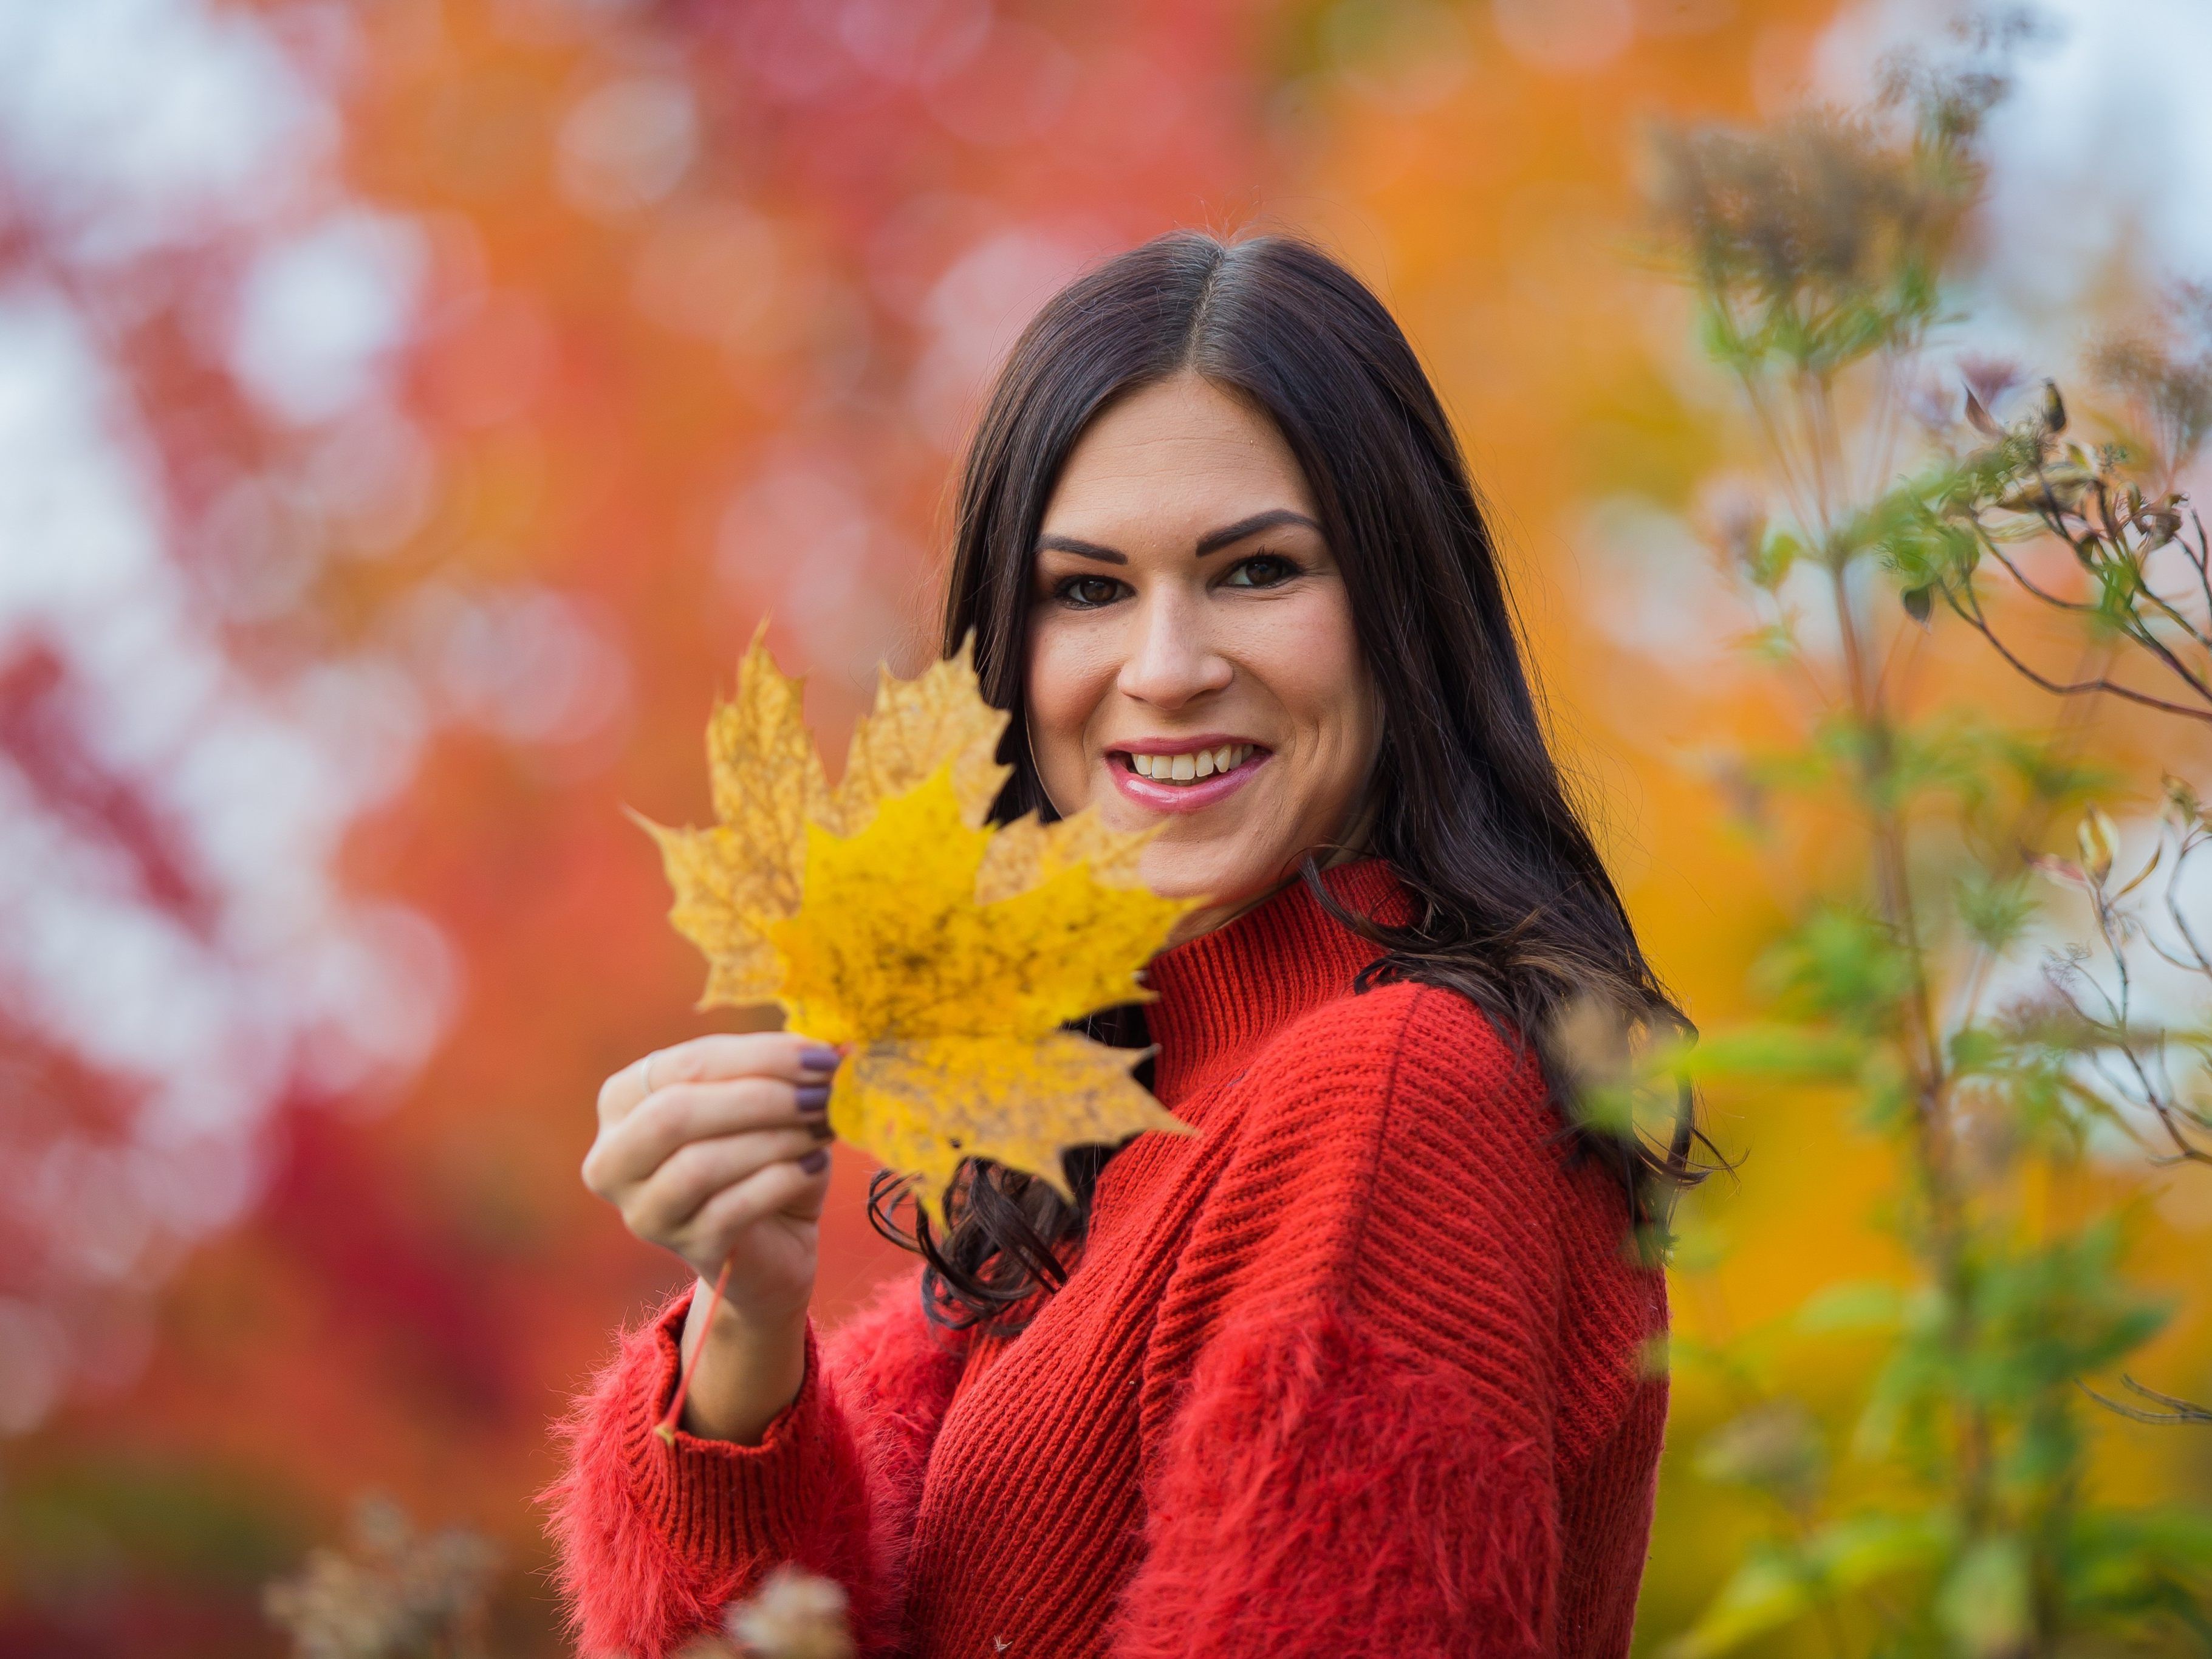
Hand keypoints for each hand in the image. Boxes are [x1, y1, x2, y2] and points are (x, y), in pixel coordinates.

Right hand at [583, 1033, 841, 1330]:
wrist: (772, 1246)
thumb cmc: (762, 1159)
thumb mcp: (762, 1104)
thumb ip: (776, 1071)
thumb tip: (826, 1046)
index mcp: (623, 1100)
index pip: (686, 1064)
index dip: (758, 1056)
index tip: (820, 1054)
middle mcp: (614, 1157)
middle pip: (676, 1114)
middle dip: (759, 1097)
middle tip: (821, 1091)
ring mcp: (644, 1211)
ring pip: (700, 1164)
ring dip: (774, 1139)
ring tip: (823, 1127)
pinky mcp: (686, 1248)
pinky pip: (732, 1208)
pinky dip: (781, 1179)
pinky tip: (814, 1165)